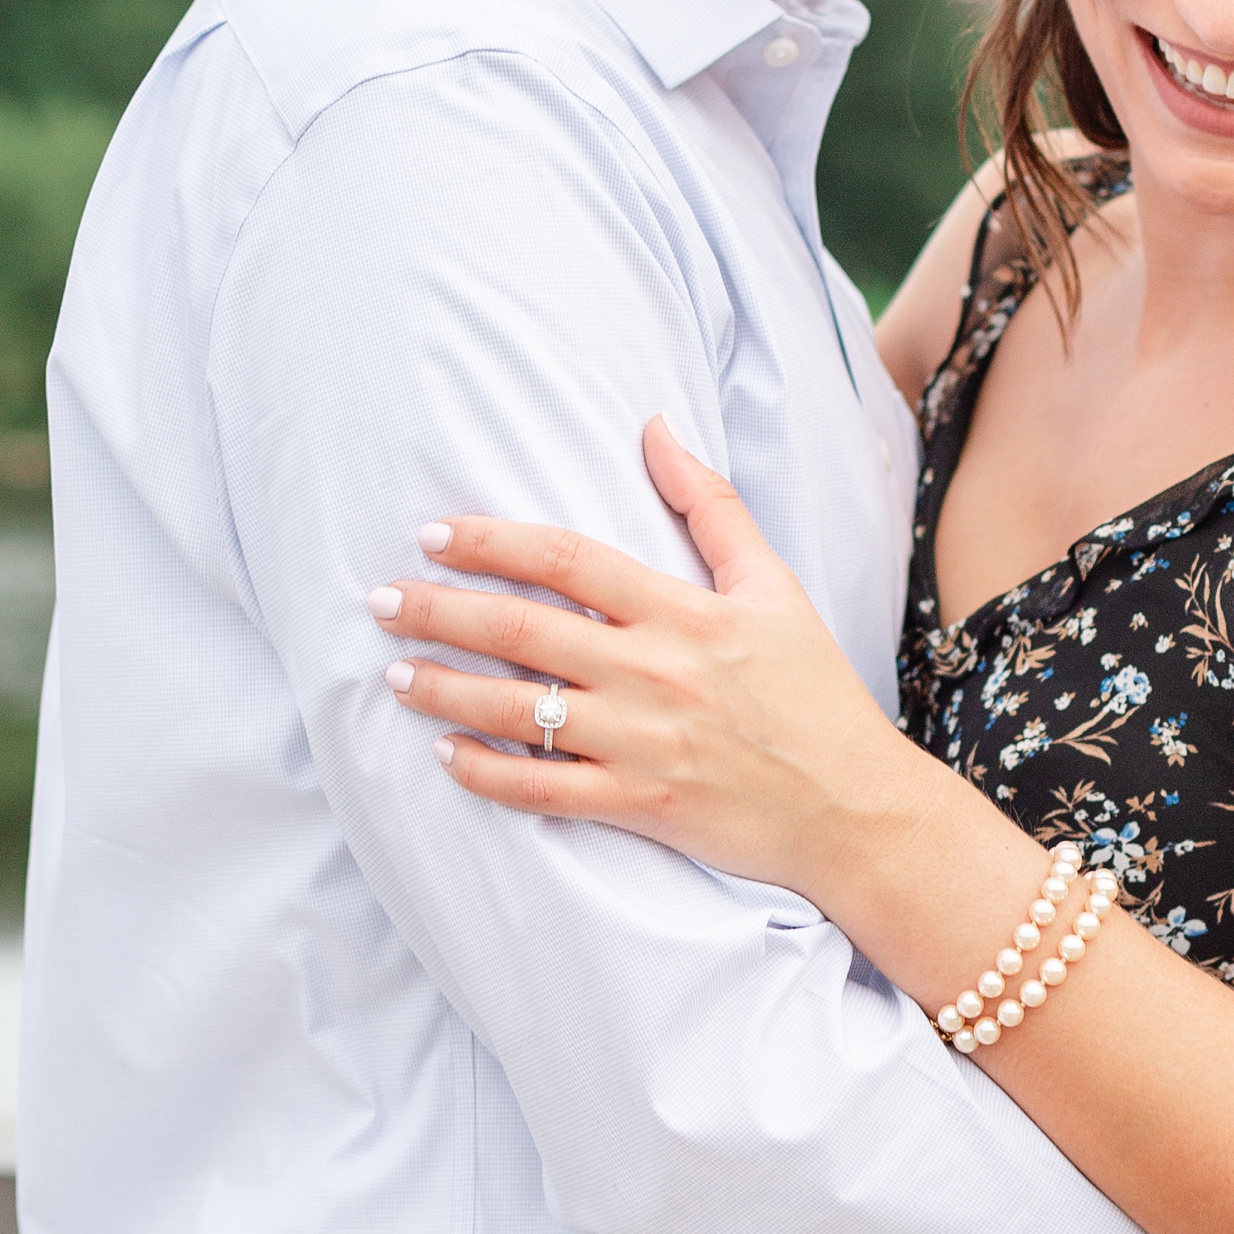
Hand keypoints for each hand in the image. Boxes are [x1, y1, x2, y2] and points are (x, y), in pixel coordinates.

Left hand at [368, 418, 930, 899]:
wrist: (856, 809)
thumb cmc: (814, 692)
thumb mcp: (774, 586)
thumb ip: (710, 506)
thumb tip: (655, 424)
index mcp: (685, 612)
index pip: (568, 560)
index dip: (491, 543)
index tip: (432, 534)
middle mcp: (656, 673)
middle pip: (524, 632)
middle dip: (439, 612)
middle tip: (378, 601)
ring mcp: (644, 743)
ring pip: (520, 712)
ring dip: (446, 690)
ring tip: (394, 674)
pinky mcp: (642, 806)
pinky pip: (544, 791)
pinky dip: (488, 774)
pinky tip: (446, 755)